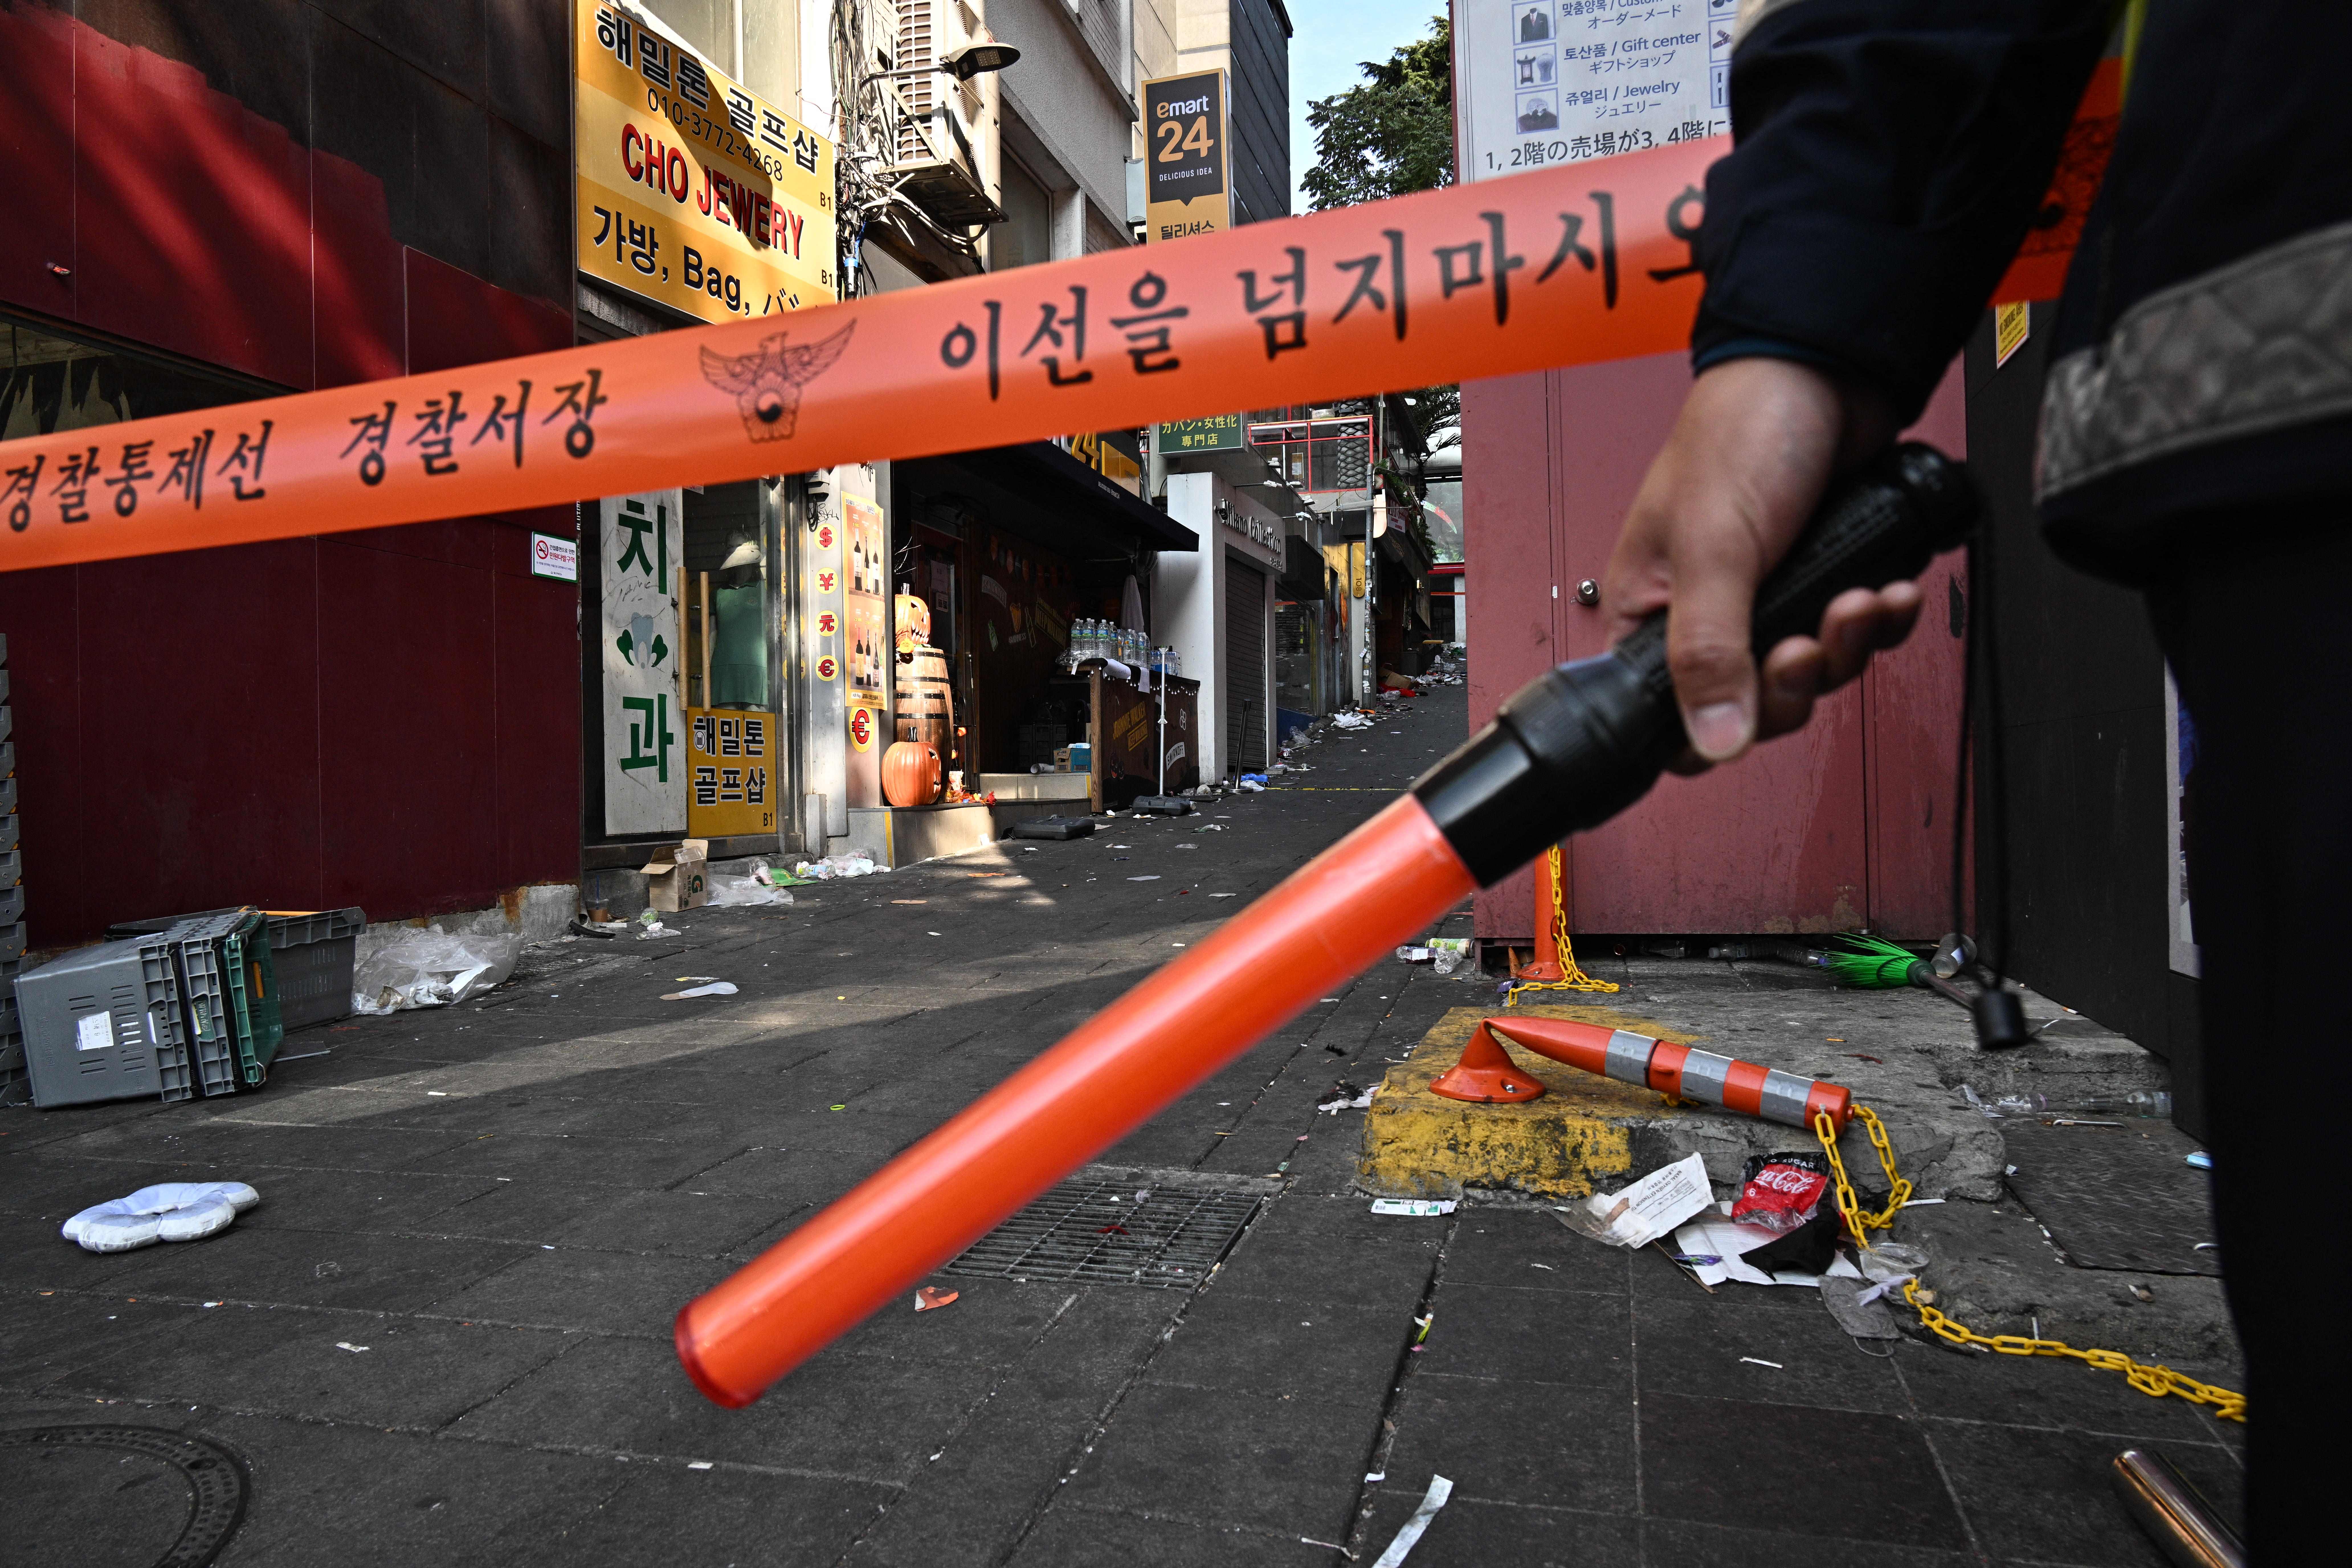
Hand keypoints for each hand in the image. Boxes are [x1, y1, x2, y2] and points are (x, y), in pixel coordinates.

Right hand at [1601, 357, 1921, 766]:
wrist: (1826, 370)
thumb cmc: (1745, 430)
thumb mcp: (1713, 549)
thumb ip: (1709, 650)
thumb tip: (1712, 740)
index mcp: (1651, 611)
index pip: (1669, 714)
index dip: (1716, 725)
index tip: (1757, 704)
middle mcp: (1704, 613)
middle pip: (1752, 704)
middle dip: (1797, 677)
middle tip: (1811, 639)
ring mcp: (1767, 598)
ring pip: (1810, 673)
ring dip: (1846, 645)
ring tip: (1859, 598)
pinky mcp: (1820, 580)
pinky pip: (1851, 636)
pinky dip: (1878, 621)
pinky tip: (1886, 589)